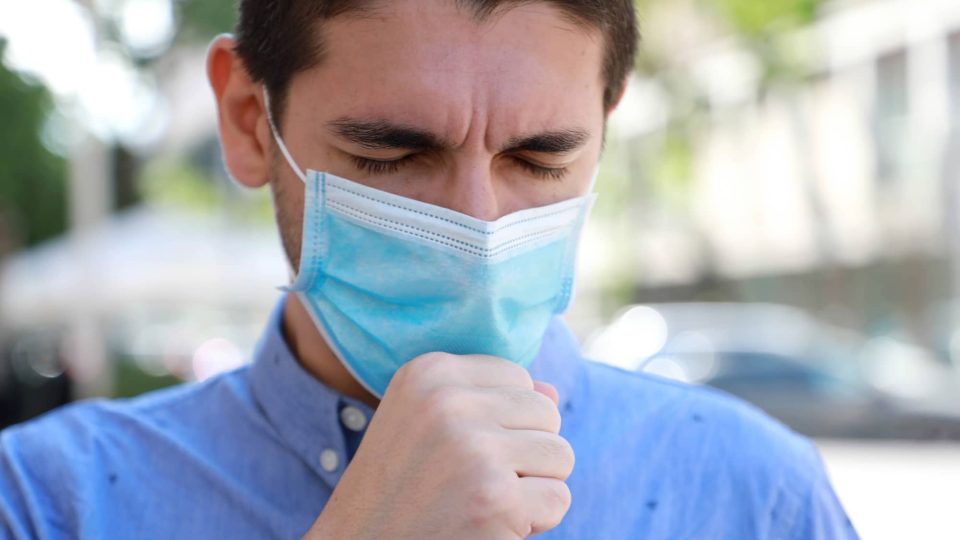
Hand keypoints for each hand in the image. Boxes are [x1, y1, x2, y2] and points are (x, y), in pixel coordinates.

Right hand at [304, 352, 574, 538]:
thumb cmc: (397, 492)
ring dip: (532, 488)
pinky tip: (488, 525)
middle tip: (473, 483)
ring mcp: (474, 448)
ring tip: (481, 501)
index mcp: (428, 372)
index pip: (518, 378)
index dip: (503, 423)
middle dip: (525, 454)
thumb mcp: (425, 426)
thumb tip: (552, 393)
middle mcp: (448, 401)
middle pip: (546, 413)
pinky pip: (558, 498)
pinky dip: (534, 523)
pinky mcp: (496, 497)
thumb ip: (486, 402)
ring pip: (560, 454)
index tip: (459, 452)